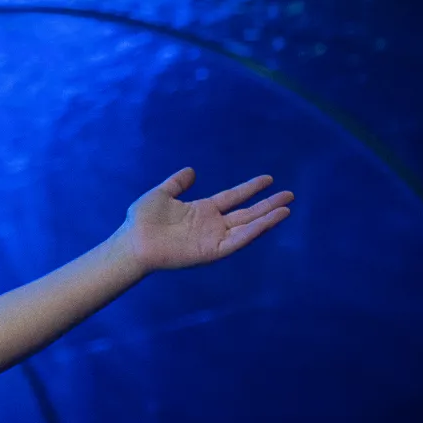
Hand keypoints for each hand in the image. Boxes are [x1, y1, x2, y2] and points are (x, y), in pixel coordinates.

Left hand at [110, 168, 293, 271]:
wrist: (132, 242)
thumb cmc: (142, 221)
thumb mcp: (161, 194)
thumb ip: (177, 183)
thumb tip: (191, 170)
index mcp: (203, 211)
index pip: (233, 197)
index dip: (251, 188)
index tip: (268, 179)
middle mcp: (212, 225)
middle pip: (247, 213)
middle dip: (268, 204)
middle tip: (290, 195)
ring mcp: (214, 238)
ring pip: (247, 227)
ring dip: (267, 219)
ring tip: (286, 208)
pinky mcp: (212, 252)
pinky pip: (237, 242)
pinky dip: (254, 232)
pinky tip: (268, 222)